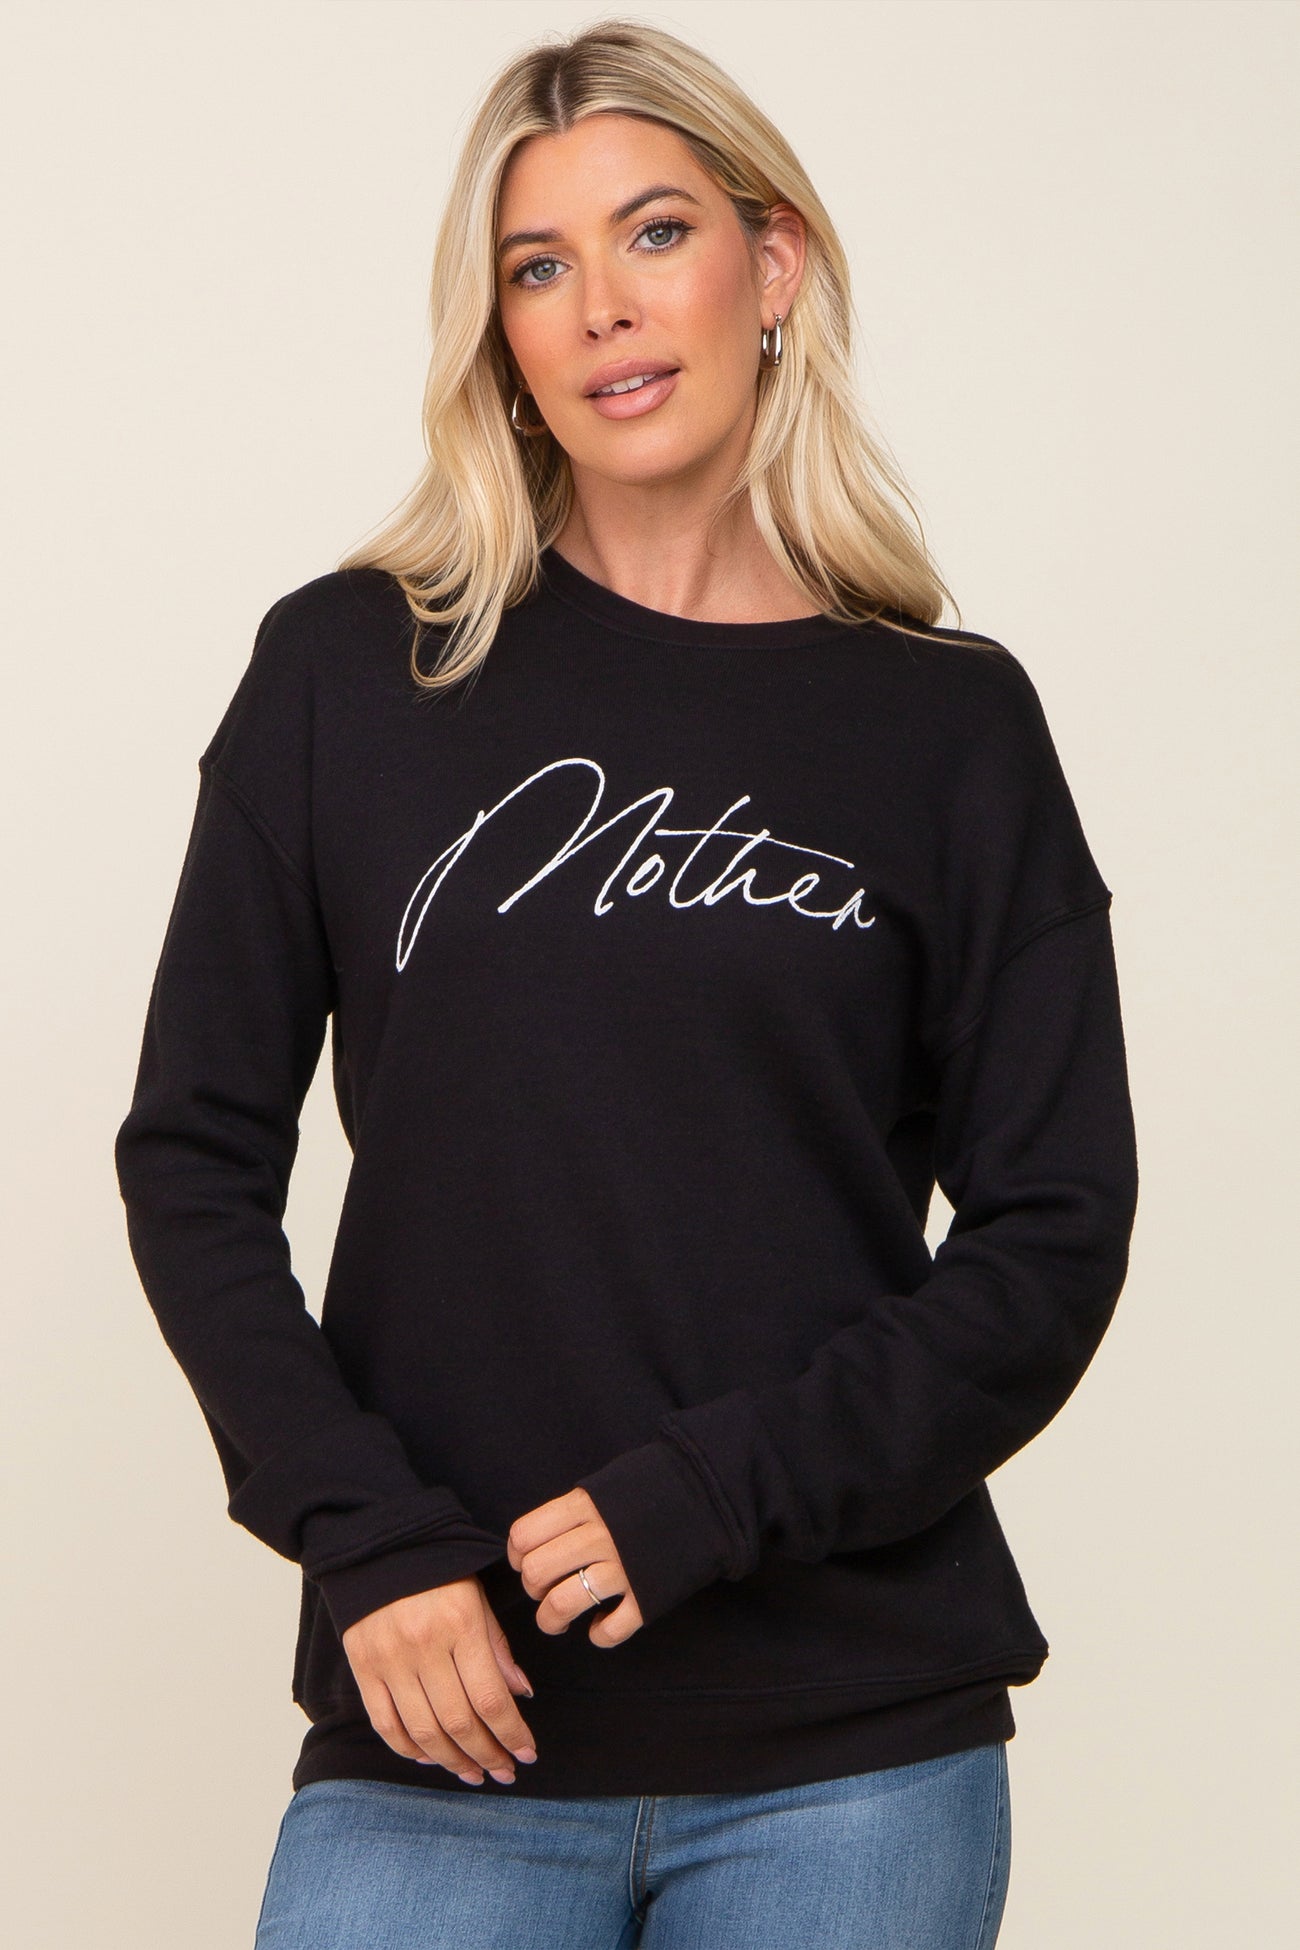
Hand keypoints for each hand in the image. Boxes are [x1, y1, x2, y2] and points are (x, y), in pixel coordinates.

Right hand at [341, 1576, 538, 1784]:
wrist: (379, 1547)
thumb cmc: (438, 1571)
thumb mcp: (478, 1597)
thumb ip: (497, 1648)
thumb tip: (520, 1695)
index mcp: (460, 1624)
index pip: (491, 1697)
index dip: (512, 1734)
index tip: (527, 1753)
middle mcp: (424, 1646)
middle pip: (460, 1721)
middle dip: (487, 1754)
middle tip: (505, 1771)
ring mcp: (390, 1660)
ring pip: (424, 1731)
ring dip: (453, 1761)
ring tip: (474, 1772)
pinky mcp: (363, 1668)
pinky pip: (386, 1724)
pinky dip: (409, 1749)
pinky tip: (432, 1757)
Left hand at [508, 1486, 643, 1646]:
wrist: (706, 1495)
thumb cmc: (647, 1490)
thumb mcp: (602, 1488)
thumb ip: (569, 1512)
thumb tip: (531, 1544)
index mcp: (584, 1505)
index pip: (523, 1536)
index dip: (516, 1555)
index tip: (524, 1562)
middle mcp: (598, 1536)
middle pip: (535, 1573)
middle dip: (533, 1590)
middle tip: (545, 1590)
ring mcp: (623, 1568)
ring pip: (561, 1604)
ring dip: (551, 1620)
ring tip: (559, 1620)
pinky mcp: (647, 1597)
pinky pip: (609, 1631)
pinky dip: (599, 1636)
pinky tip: (600, 1627)